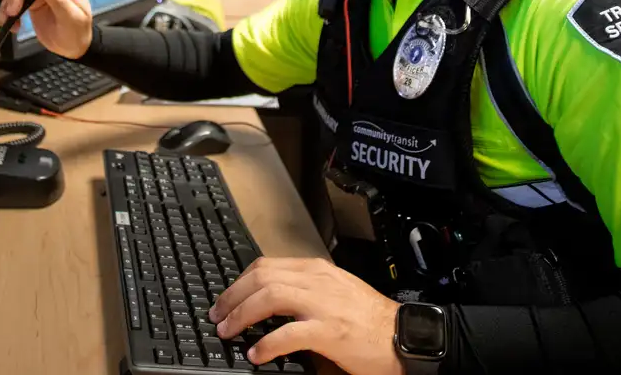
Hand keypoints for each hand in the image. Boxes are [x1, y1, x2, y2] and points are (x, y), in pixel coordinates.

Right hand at [0, 0, 92, 58]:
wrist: (71, 49)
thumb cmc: (77, 33)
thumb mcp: (71, 18)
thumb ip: (59, 0)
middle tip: (14, 10)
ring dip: (10, 0)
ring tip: (9, 18)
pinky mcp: (31, 4)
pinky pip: (15, 0)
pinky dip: (7, 10)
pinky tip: (9, 24)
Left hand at [209, 258, 402, 374]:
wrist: (403, 335)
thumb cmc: (371, 319)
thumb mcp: (336, 291)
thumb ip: (306, 290)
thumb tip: (270, 301)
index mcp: (317, 270)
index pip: (267, 265)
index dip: (240, 282)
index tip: (226, 298)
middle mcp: (317, 281)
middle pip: (262, 277)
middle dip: (232, 297)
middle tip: (217, 317)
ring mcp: (324, 304)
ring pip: (270, 297)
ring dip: (241, 315)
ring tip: (228, 332)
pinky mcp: (330, 330)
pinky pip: (289, 334)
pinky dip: (267, 344)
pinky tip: (256, 354)